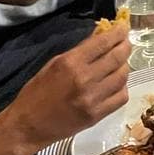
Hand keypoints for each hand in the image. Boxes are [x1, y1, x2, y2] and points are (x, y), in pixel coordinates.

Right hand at [5, 24, 129, 154]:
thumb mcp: (53, 64)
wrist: (27, 126)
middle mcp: (85, 79)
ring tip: (120, 63)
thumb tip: (99, 35)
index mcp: (70, 63)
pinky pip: (121, 97)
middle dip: (125, 46)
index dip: (118, 32)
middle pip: (117, 57)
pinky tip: (116, 84)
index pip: (103, 42)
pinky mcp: (97, 116)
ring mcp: (93, 99)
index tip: (123, 27)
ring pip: (123, 76)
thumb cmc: (36, 93)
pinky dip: (122, 87)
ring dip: (125, 66)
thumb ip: (79, 50)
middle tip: (126, 42)